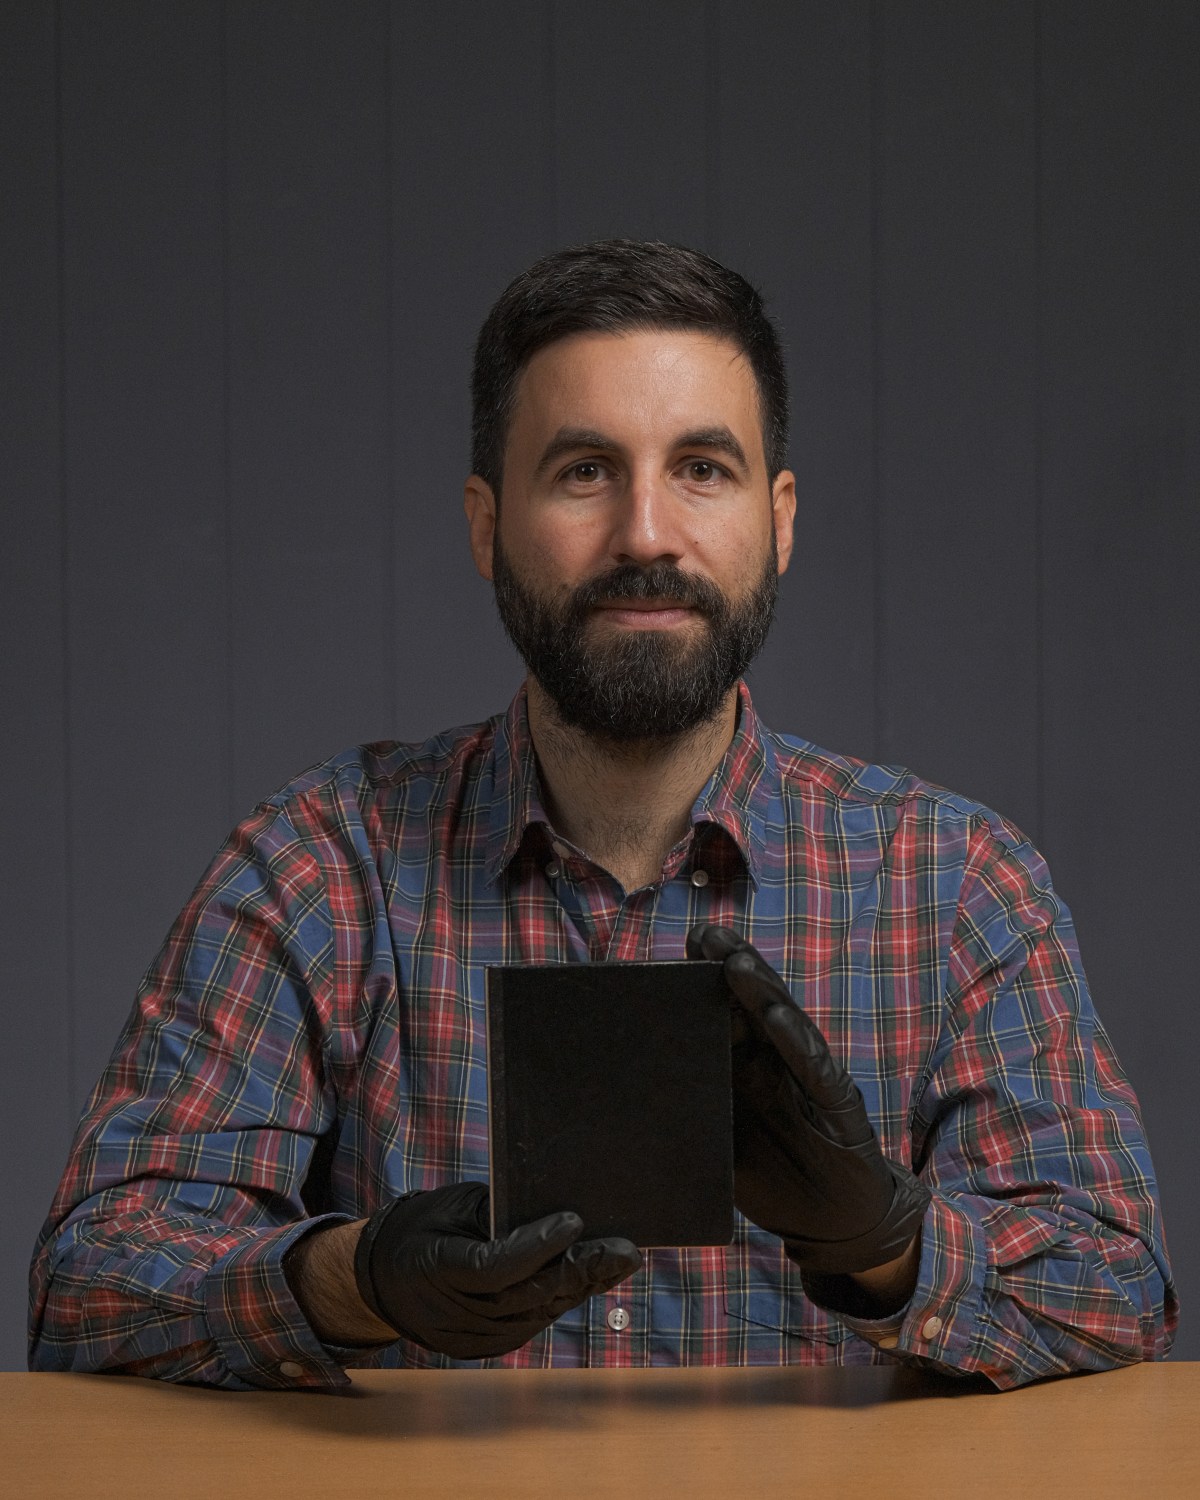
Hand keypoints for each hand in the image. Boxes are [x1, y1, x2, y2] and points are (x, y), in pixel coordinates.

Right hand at [353, 1181, 641, 1358]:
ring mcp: (467, 1338)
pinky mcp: (481, 1349)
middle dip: (579, 1271)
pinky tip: (589, 1281)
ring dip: (580, 1288)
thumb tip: (555, 1211)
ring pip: (535, 1314)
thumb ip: (498, 1213)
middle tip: (623, 1251)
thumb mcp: (452, 1206)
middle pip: (525, 1295)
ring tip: (618, 1262)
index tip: (574, 1221)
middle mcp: (452, 1313)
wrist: (380, 1278)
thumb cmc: (422, 1227)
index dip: (536, 1246)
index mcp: (436, 1268)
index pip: (494, 1266)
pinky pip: (530, 1325)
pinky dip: (560, 1301)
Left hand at [687, 924, 928, 1275]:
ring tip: (735, 961)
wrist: (839, 1224)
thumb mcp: (722, 1145)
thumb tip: (628, 1098)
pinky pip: (815, 1070)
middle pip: (754, 1006)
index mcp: (750, 1067)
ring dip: (761, 992)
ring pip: (785, 1025)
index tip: (681, 947)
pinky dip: (797, 1043)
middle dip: (731, 967)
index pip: (727, 1012)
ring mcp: (808, 1080)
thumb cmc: (775, 1180)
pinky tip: (778, 1017)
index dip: (706, 980)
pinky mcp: (838, 1105)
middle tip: (704, 935)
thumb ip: (691, 1115)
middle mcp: (779, 1063)